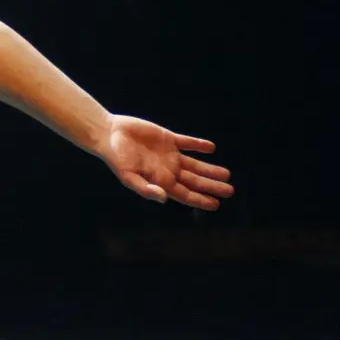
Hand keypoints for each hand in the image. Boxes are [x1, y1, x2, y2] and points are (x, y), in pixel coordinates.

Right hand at [102, 117, 233, 210]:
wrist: (109, 134)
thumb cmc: (116, 159)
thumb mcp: (129, 176)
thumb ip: (146, 188)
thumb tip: (165, 199)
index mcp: (160, 181)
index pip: (185, 194)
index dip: (200, 199)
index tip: (216, 204)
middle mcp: (168, 170)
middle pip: (195, 180)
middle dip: (212, 186)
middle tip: (230, 191)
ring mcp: (169, 154)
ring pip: (195, 164)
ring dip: (210, 169)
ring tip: (227, 174)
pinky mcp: (168, 138)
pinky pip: (187, 143)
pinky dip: (199, 146)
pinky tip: (211, 148)